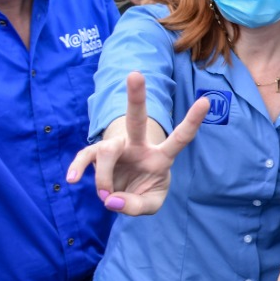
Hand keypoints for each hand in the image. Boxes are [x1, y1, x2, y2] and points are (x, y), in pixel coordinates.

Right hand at [65, 72, 207, 214]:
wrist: (124, 191)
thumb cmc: (144, 190)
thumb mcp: (150, 204)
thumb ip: (136, 206)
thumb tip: (112, 200)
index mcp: (161, 156)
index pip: (180, 138)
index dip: (192, 121)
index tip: (206, 102)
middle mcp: (139, 146)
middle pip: (137, 119)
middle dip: (136, 97)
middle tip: (135, 74)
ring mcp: (117, 148)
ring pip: (108, 150)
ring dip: (104, 178)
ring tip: (106, 197)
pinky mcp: (97, 155)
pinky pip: (85, 157)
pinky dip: (78, 168)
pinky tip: (72, 179)